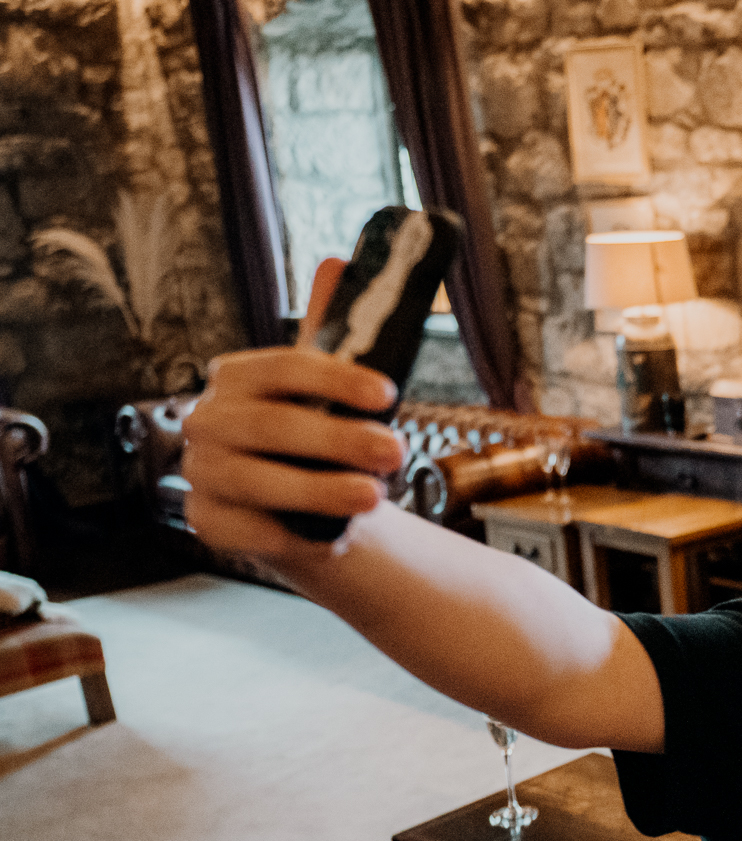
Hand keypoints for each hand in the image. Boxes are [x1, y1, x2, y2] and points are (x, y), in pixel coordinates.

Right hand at [181, 258, 403, 562]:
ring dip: (321, 490)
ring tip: (373, 496)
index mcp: (239, 377)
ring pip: (260, 481)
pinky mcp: (209, 521)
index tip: (389, 394)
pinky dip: (293, 535)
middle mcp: (209, 420)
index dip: (337, 379)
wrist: (307, 506)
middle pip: (274, 426)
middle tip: (396, 452)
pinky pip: (248, 529)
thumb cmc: (320, 437)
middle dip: (340, 440)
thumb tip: (340, 259)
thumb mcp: (329, 387)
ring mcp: (203, 472)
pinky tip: (332, 537)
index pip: (285, 366)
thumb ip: (333, 329)